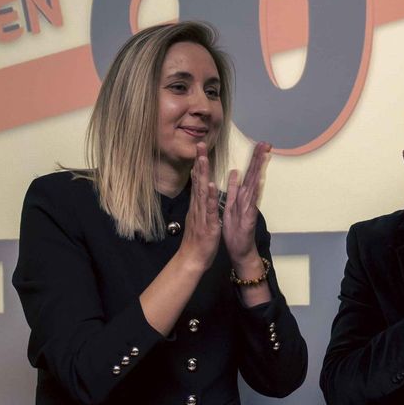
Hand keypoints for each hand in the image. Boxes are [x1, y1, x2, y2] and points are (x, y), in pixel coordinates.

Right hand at [179, 145, 222, 272]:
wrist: (192, 259)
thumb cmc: (197, 240)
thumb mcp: (199, 218)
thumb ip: (199, 205)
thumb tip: (200, 194)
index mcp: (198, 205)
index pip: (198, 181)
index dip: (199, 165)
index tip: (201, 150)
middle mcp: (198, 206)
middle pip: (198, 181)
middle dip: (200, 163)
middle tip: (200, 145)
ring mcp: (202, 214)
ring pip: (202, 191)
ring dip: (203, 175)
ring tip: (203, 159)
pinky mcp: (208, 224)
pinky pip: (210, 209)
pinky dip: (210, 197)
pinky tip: (211, 185)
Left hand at [221, 141, 270, 272]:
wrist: (239, 248)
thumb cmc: (235, 228)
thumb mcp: (232, 204)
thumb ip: (234, 188)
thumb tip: (236, 172)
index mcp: (242, 194)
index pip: (250, 172)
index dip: (255, 158)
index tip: (260, 143)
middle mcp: (248, 198)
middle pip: (255, 175)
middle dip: (259, 159)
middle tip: (266, 143)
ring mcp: (249, 207)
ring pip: (255, 185)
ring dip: (258, 170)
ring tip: (263, 156)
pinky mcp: (248, 217)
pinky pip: (249, 202)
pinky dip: (252, 191)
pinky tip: (255, 180)